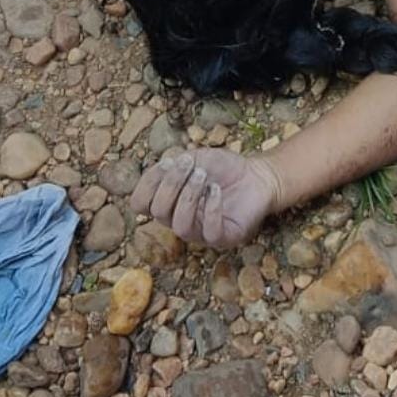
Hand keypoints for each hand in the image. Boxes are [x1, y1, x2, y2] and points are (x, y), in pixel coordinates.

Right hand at [131, 148, 280, 247]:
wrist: (256, 175)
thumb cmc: (223, 169)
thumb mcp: (194, 159)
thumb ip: (172, 165)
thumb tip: (155, 171)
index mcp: (169, 203)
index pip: (141, 204)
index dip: (148, 183)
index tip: (167, 162)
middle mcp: (180, 220)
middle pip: (159, 212)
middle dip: (171, 184)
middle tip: (189, 164)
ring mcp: (201, 233)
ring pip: (180, 226)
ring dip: (189, 196)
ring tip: (203, 176)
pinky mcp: (224, 238)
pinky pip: (210, 233)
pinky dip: (211, 209)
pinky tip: (216, 190)